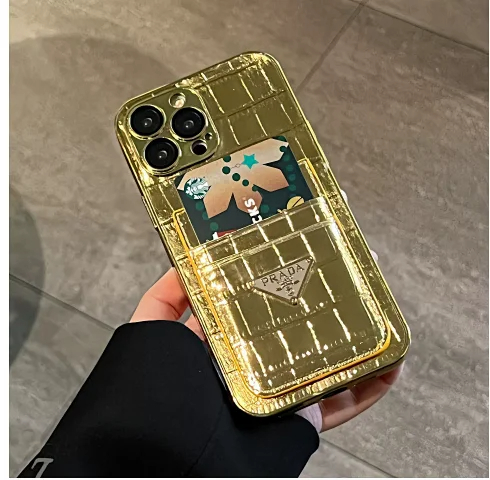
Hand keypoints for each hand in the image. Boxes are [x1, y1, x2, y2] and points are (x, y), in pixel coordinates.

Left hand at [131, 268, 402, 432]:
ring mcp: (278, 401)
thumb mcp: (149, 335)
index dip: (277, 285)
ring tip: (379, 313)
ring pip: (326, 369)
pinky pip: (338, 408)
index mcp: (218, 349)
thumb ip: (164, 300)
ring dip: (357, 343)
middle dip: (323, 307)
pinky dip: (368, 389)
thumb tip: (187, 263)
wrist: (160, 465)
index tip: (297, 259)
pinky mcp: (297, 430)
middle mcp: (252, 374)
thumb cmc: (149, 398)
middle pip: (296, 335)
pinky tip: (390, 366)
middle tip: (348, 278)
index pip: (253, 311)